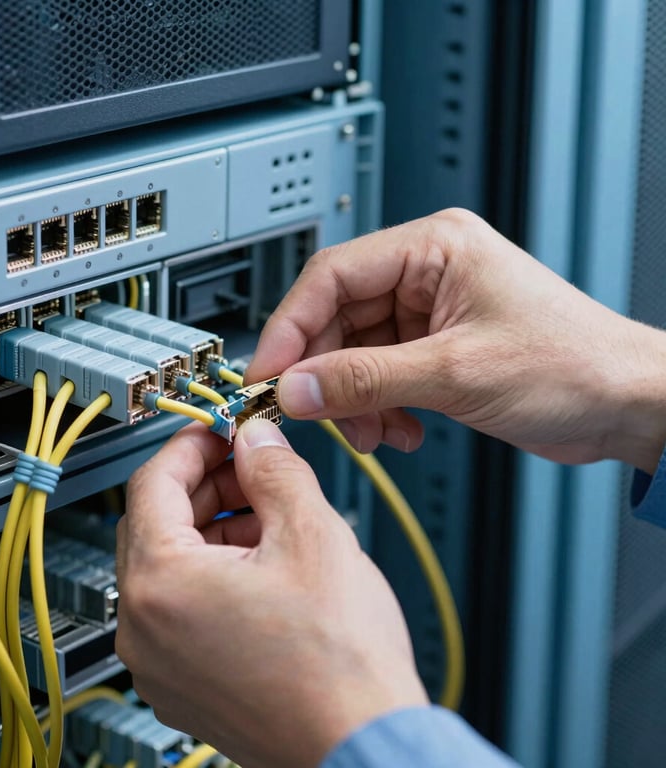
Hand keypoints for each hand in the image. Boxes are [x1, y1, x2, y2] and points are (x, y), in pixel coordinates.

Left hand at [116, 419, 427, 767]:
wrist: (362, 746)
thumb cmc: (339, 665)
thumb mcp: (312, 534)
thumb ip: (274, 471)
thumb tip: (255, 441)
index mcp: (162, 585)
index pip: (154, 482)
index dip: (192, 444)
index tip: (221, 430)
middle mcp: (145, 630)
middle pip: (158, 524)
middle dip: (206, 486)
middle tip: (253, 467)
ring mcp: (161, 665)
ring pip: (171, 567)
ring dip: (214, 529)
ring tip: (269, 515)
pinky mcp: (184, 685)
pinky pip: (183, 609)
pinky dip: (214, 574)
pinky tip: (264, 565)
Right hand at [246, 208, 665, 472]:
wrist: (627, 405)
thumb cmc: (575, 365)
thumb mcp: (456, 372)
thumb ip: (365, 379)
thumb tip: (297, 387)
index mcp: (433, 248)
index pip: (331, 277)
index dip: (291, 328)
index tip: (268, 375)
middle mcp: (426, 274)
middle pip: (337, 319)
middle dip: (326, 375)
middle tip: (313, 414)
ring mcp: (430, 314)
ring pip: (354, 355)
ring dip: (354, 400)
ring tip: (374, 433)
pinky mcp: (435, 350)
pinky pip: (379, 377)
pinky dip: (379, 409)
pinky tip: (402, 432)